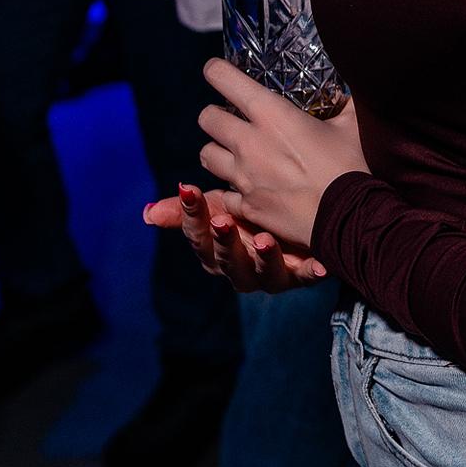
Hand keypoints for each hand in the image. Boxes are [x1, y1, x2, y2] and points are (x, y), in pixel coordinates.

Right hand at [144, 182, 329, 293]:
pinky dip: (310, 272)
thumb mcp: (220, 207)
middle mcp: (240, 269)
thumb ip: (189, 209)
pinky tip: (318, 265)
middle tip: (222, 220)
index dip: (192, 216)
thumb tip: (147, 213)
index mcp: (216, 252)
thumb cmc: (250, 217)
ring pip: (263, 274)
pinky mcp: (301, 276)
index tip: (189, 189)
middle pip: (227, 261)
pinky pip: (305, 277)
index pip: (199, 236)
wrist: (293, 225)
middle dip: (224, 242)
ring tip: (265, 240)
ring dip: (263, 258)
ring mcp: (270, 275)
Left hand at [194, 56, 367, 248]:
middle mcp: (249, 141)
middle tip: (230, 120)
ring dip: (217, 152)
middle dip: (215, 116)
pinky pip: (224, 194)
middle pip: (207, 118)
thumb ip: (344, 104)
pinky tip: (248, 189)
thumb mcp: (352, 125)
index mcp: (272, 113)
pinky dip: (233, 191)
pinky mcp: (247, 206)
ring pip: (206, 155)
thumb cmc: (351, 167)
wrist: (350, 219)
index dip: (216, 71)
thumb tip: (351, 89)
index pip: (223, 78)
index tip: (217, 72)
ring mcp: (244, 176)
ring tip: (232, 154)